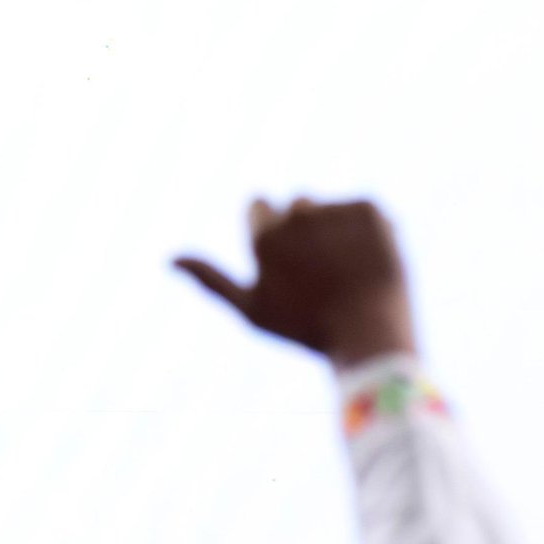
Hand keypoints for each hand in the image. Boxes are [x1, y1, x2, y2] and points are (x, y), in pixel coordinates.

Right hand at [175, 198, 415, 366]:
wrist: (372, 338)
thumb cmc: (308, 330)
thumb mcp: (254, 312)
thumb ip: (212, 281)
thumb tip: (170, 258)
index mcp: (264, 236)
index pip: (260, 206)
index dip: (276, 234)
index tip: (294, 262)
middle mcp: (297, 217)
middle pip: (297, 205)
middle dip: (308, 230)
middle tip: (325, 273)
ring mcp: (336, 212)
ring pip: (329, 207)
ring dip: (336, 228)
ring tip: (348, 269)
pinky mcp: (371, 210)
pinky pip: (363, 210)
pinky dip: (368, 231)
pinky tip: (370, 261)